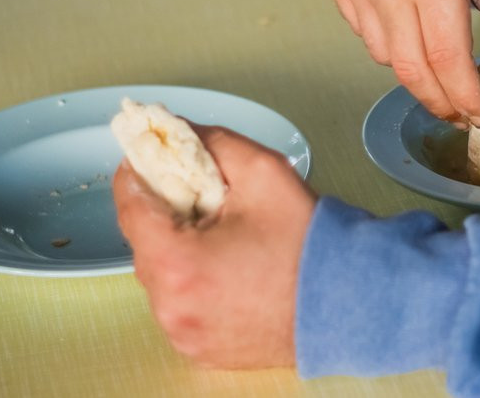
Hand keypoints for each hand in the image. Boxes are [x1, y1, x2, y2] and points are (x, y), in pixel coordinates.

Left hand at [113, 124, 316, 368]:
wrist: (350, 300)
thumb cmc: (309, 243)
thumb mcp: (265, 172)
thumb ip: (213, 143)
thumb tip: (178, 130)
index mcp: (177, 260)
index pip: (130, 204)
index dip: (139, 172)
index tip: (151, 155)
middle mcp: (170, 304)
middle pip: (145, 241)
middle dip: (167, 213)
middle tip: (204, 197)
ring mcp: (183, 332)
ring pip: (161, 275)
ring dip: (180, 251)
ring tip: (224, 238)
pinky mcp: (199, 348)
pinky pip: (180, 305)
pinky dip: (195, 284)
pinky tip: (230, 271)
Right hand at [327, 0, 479, 127]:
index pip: (447, 61)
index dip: (465, 99)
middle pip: (411, 70)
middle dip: (440, 101)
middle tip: (461, 111)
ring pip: (385, 57)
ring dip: (416, 67)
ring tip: (439, 49)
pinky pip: (364, 34)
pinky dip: (391, 41)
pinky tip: (412, 21)